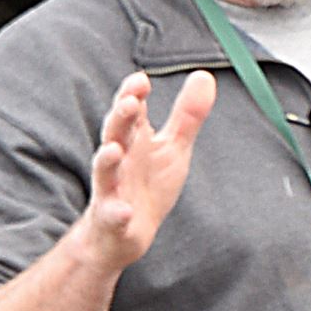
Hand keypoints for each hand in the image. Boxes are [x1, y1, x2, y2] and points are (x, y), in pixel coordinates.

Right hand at [81, 69, 215, 271]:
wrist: (124, 235)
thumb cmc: (148, 184)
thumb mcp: (173, 147)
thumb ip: (188, 114)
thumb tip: (205, 75)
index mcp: (133, 139)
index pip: (130, 110)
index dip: (133, 94)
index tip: (142, 80)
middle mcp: (119, 160)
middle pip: (115, 134)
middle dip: (120, 118)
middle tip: (131, 102)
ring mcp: (112, 190)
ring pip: (105, 172)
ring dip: (107, 160)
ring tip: (113, 149)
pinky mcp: (113, 220)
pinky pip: (112, 216)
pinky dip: (116, 213)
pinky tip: (123, 211)